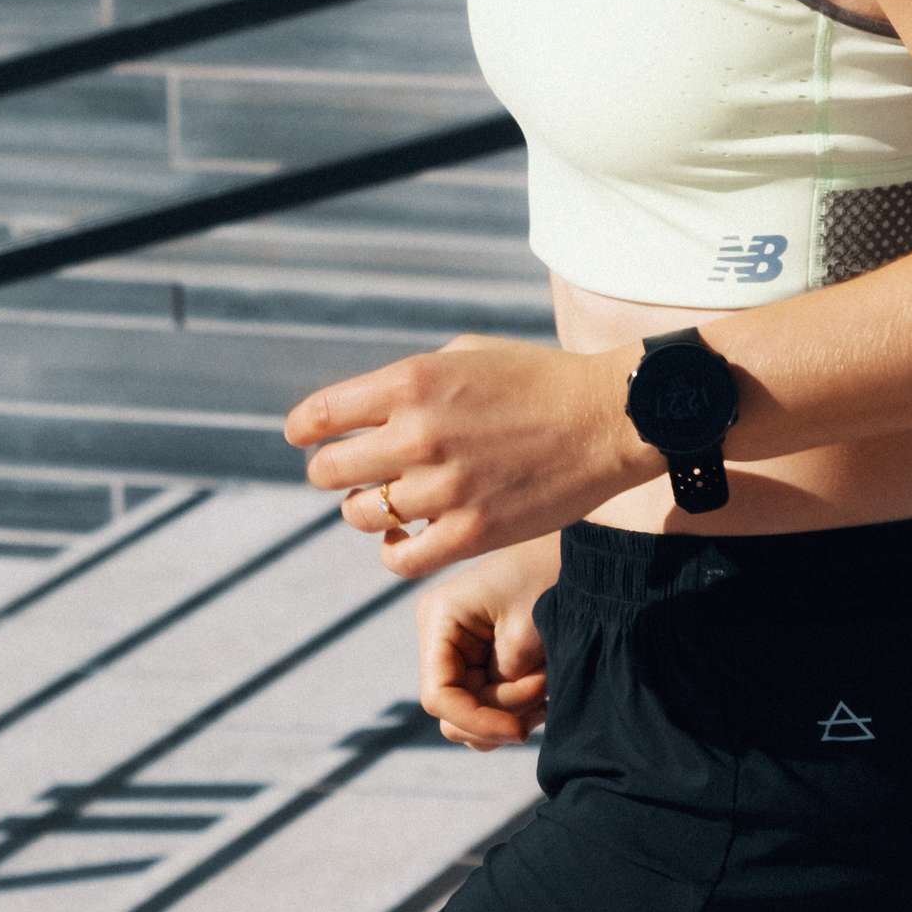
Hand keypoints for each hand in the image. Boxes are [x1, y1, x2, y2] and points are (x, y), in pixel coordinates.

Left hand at [286, 336, 655, 577]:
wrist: (609, 418)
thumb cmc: (539, 379)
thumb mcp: (466, 353)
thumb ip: (410, 380)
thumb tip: (364, 410)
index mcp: (412, 382)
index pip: (319, 416)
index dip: (303, 431)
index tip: (304, 438)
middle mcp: (418, 435)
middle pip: (328, 471)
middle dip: (331, 472)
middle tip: (349, 473)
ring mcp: (444, 488)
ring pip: (361, 514)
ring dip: (364, 509)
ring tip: (384, 503)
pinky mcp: (472, 533)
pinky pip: (399, 559)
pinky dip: (391, 551)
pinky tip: (401, 539)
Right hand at [419, 534, 561, 748]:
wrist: (583, 552)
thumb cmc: (551, 576)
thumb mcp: (526, 634)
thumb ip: (505, 685)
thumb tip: (501, 727)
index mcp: (439, 620)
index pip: (438, 697)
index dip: (474, 722)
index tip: (519, 730)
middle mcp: (442, 638)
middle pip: (454, 712)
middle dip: (499, 715)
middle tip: (545, 690)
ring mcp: (462, 651)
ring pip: (473, 714)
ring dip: (513, 713)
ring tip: (549, 685)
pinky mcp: (485, 660)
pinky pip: (492, 703)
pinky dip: (520, 706)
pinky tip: (547, 686)